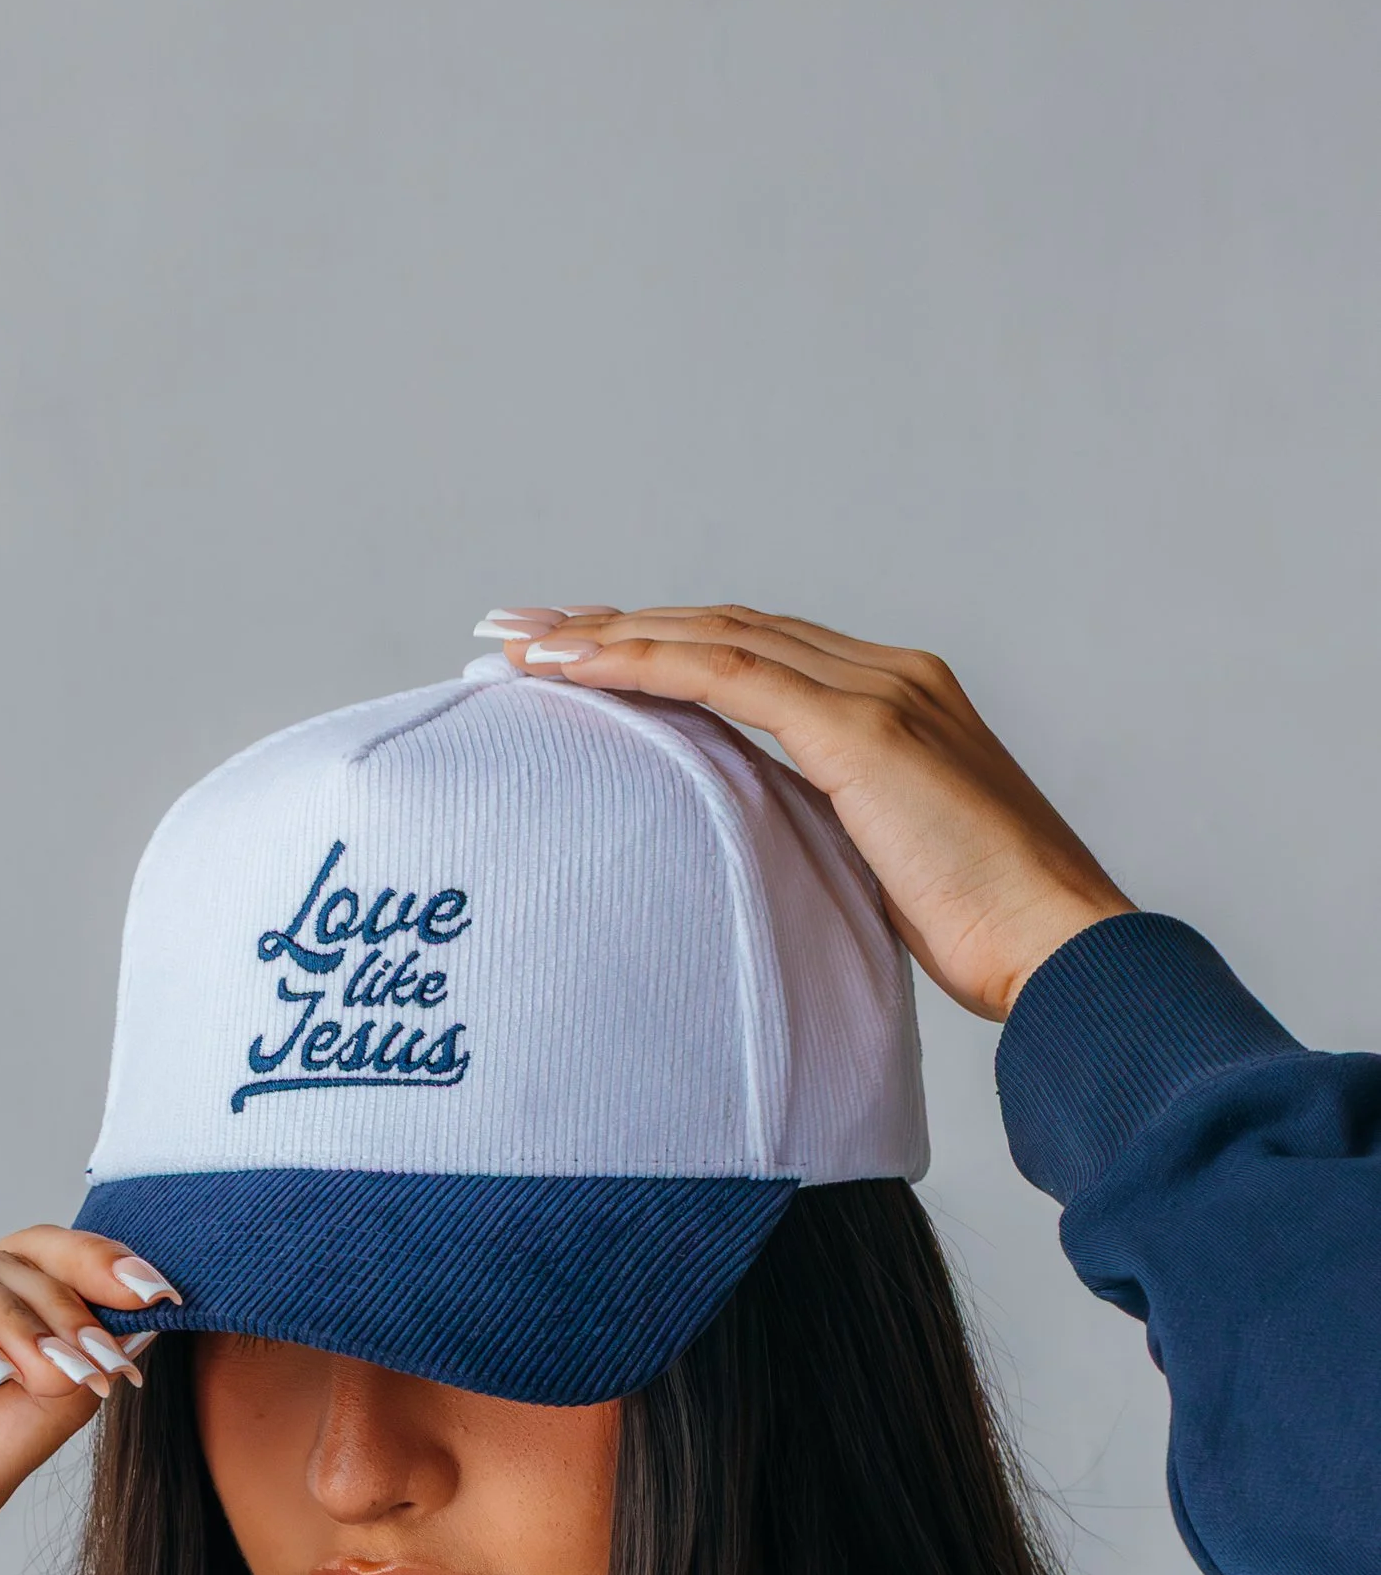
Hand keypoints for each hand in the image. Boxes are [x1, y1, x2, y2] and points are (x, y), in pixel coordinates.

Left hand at [476, 604, 1130, 1022]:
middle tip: (513, 630)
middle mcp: (889, 673)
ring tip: (514, 646)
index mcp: (896, 702)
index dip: (657, 645)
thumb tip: (754, 857)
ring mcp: (879, 692)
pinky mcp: (863, 731)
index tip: (572, 657)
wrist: (1062, 951)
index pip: (751, 649)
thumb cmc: (986, 939)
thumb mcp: (881, 873)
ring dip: (602, 636)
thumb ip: (823, 836)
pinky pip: (724, 675)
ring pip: (711, 635)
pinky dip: (639, 665)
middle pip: (720, 623)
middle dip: (609, 623)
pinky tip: (570, 670)